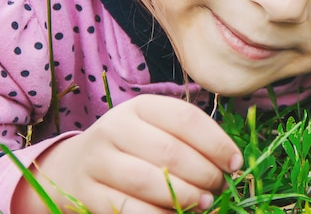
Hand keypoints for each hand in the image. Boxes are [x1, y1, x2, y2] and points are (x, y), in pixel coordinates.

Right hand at [11, 95, 242, 212]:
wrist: (74, 166)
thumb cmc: (133, 146)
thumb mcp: (156, 129)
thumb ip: (190, 139)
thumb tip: (232, 163)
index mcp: (140, 106)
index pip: (186, 119)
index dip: (216, 143)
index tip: (236, 163)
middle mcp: (115, 128)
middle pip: (170, 151)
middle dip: (204, 173)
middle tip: (220, 187)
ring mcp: (97, 161)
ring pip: (148, 181)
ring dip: (184, 196)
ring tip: (205, 203)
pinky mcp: (87, 194)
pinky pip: (129, 209)